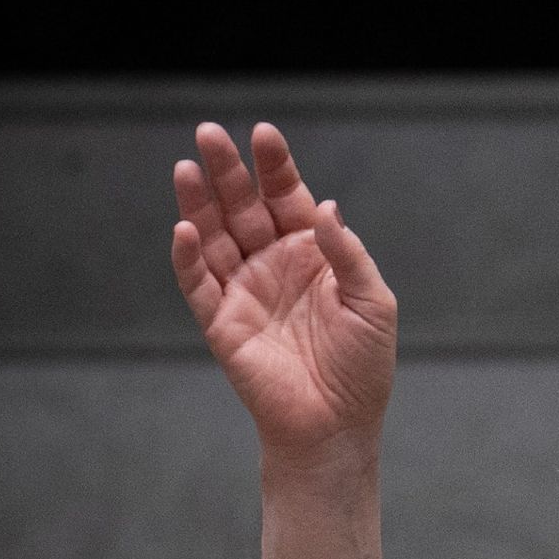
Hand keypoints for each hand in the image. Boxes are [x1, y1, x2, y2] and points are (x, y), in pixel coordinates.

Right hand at [171, 123, 397, 457]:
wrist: (338, 424)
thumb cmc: (362, 366)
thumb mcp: (373, 303)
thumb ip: (348, 254)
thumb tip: (325, 207)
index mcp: (310, 254)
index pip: (287, 198)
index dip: (275, 167)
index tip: (265, 134)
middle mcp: (272, 264)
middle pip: (243, 207)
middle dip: (227, 171)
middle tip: (209, 133)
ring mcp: (244, 290)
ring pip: (214, 236)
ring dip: (198, 202)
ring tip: (186, 167)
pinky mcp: (221, 322)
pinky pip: (198, 283)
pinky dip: (189, 257)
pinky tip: (185, 229)